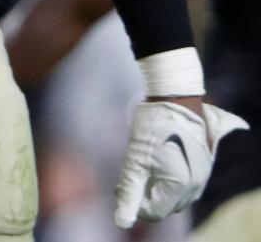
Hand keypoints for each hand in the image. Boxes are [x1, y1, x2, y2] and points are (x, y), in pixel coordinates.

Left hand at [114, 99, 248, 228]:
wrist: (174, 97)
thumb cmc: (153, 126)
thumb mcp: (136, 160)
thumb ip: (130, 192)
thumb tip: (122, 221)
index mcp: (180, 187)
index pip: (155, 211)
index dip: (134, 203)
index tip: (117, 189)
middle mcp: (195, 186)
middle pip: (166, 204)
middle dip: (144, 196)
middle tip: (123, 181)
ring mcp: (201, 175)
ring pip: (174, 194)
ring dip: (155, 187)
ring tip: (138, 171)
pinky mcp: (202, 164)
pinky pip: (183, 181)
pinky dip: (167, 179)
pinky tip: (153, 164)